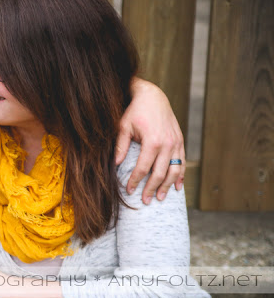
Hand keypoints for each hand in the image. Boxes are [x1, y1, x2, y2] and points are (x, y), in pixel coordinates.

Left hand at [116, 78, 184, 203]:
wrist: (153, 96)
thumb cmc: (135, 111)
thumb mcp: (123, 126)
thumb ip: (121, 146)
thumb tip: (115, 164)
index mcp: (152, 142)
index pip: (143, 168)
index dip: (135, 181)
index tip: (129, 190)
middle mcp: (167, 144)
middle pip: (160, 173)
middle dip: (152, 189)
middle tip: (145, 201)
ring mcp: (176, 143)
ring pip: (174, 171)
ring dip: (167, 186)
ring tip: (161, 198)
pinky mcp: (180, 141)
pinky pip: (182, 162)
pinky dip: (180, 176)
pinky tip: (176, 187)